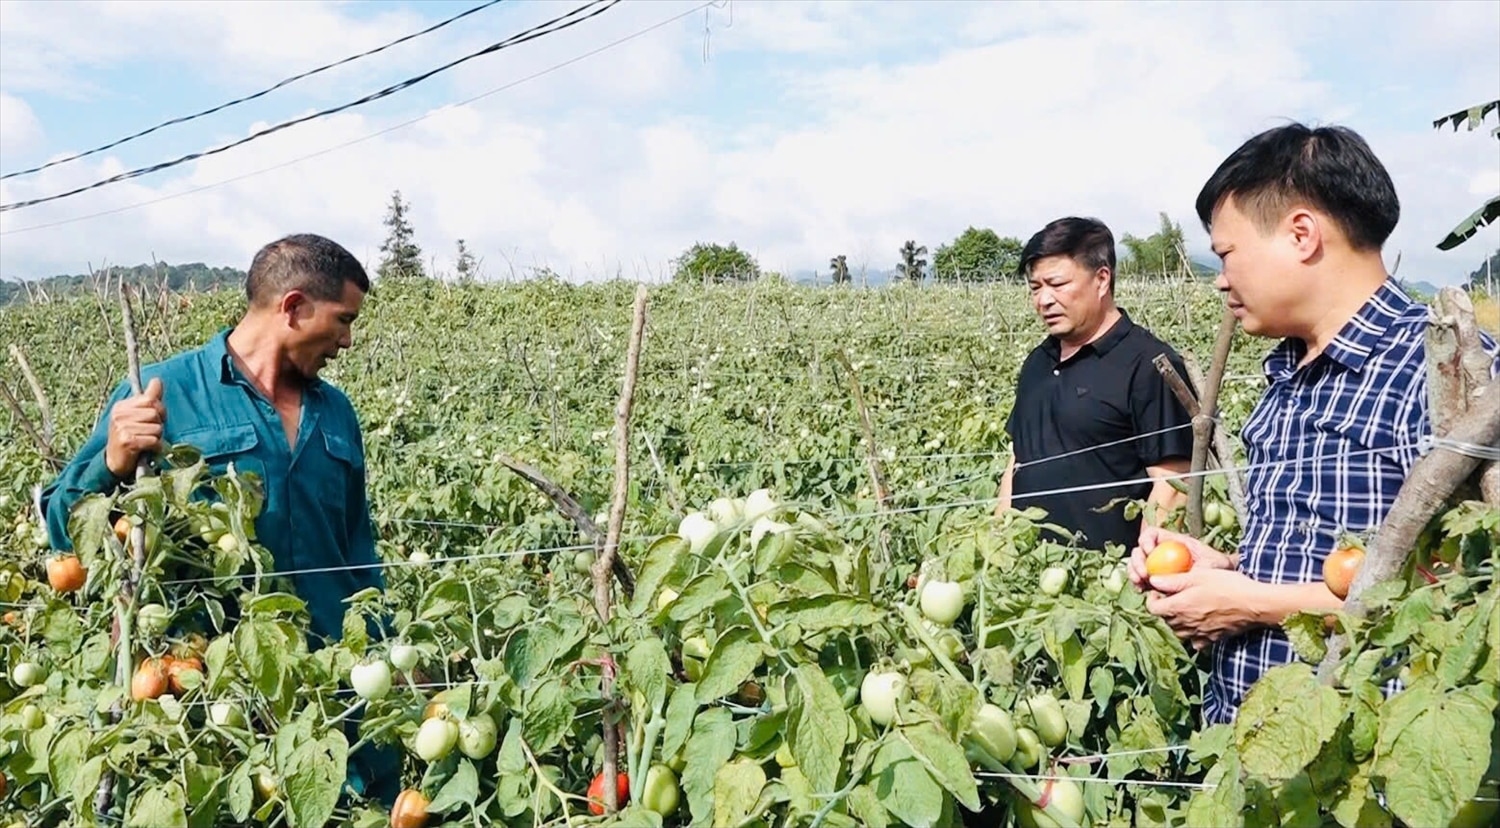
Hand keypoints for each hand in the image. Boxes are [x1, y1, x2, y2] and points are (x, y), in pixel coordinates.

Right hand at [106, 377, 165, 477]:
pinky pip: (154, 441)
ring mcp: (122, 428)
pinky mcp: (127, 442)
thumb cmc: (130, 437)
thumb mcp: (136, 415)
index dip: (159, 410)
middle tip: (150, 433)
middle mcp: (119, 415)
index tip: (154, 418)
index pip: (150, 399)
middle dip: (159, 425)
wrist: (114, 461)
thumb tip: (157, 380)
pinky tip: (147, 450)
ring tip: (146, 442)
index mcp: (121, 406)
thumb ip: (148, 398)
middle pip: (155, 414)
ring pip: (157, 428)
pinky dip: (156, 447)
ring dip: (157, 438)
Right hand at [1128, 525, 1232, 590]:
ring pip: (1137, 564)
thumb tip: (1183, 572)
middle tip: (1142, 574)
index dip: (1146, 540)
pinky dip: (1138, 584)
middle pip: (1140, 550)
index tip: (1149, 551)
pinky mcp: (1157, 579)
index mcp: (1173, 542)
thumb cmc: (1218, 568)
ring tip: (1139, 583)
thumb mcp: (1212, 564)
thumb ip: (1198, 567)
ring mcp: (1158, 565)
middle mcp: (1162, 552)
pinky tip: (1142, 590)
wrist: (1222, 582)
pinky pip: (1142, 579)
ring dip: (1134, 573)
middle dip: (1136, 561)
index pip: (1152, 534)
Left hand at [1144, 568, 1263, 645]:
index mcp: (1179, 607)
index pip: (1152, 608)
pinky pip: (1195, 641)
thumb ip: (1172, 580)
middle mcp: (1185, 624)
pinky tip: (1200, 623)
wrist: (1255, 604)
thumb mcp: (1198, 576)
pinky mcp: (1212, 639)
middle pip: (1165, 619)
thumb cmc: (1227, 586)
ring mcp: (1198, 634)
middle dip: (1166, 608)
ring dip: (1178, 621)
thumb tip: (1152, 580)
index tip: (1160, 590)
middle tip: (1175, 595)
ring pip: (1178, 631)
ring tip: (1187, 608)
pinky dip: (1194, 634)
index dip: (1152, 598)